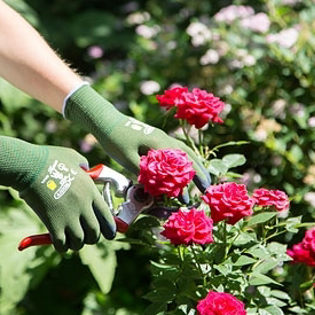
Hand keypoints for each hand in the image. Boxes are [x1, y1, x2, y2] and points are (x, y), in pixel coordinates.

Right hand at [0, 135, 115, 250]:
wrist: (28, 166)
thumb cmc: (49, 159)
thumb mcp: (74, 157)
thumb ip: (83, 166)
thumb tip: (85, 170)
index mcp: (90, 191)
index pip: (108, 217)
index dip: (110, 229)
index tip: (108, 234)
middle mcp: (83, 206)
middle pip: (95, 233)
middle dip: (92, 238)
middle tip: (85, 236)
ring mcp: (69, 216)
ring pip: (80, 242)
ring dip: (76, 243)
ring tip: (70, 240)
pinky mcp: (53, 224)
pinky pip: (62, 245)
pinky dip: (61, 246)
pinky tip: (57, 241)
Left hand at [64, 85, 210, 194]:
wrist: (107, 121)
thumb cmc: (115, 140)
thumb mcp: (127, 158)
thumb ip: (144, 172)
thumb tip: (158, 188)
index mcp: (160, 144)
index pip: (182, 164)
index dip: (191, 179)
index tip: (196, 193)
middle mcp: (165, 139)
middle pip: (188, 157)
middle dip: (199, 173)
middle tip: (207, 188)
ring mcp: (162, 138)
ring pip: (184, 152)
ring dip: (194, 166)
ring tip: (201, 180)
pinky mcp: (156, 139)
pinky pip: (176, 150)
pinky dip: (184, 160)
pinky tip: (184, 169)